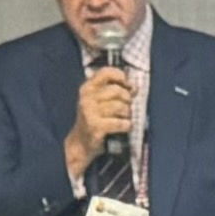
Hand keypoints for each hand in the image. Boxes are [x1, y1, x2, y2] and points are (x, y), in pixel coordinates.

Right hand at [60, 64, 141, 184]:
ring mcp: (90, 112)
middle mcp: (86, 98)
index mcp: (87, 88)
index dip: (121, 76)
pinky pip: (120, 123)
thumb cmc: (95, 119)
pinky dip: (127, 125)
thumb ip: (114, 90)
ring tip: (124, 118)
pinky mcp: (96, 127)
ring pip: (120, 106)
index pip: (106, 72)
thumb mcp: (99, 101)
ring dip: (127, 114)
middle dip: (127, 100)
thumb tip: (134, 86)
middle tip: (126, 108)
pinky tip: (125, 127)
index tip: (128, 85)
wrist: (81, 143)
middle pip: (117, 90)